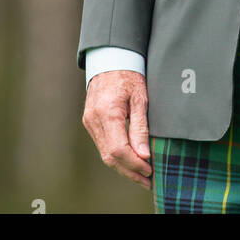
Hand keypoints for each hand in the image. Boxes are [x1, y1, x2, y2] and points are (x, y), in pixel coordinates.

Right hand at [82, 69, 151, 187]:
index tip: (150, 170)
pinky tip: (131, 160)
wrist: (110, 58)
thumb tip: (144, 156)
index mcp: (108, 112)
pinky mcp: (89, 122)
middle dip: (130, 172)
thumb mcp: (141, 98)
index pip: (119, 150)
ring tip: (142, 175)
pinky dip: (116, 156)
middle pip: (110, 157)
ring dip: (124, 167)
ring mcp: (89, 121)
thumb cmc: (129, 75)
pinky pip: (102, 145)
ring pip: (105, 154)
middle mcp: (94, 120)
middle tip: (149, 181)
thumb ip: (140, 128)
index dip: (134, 165)